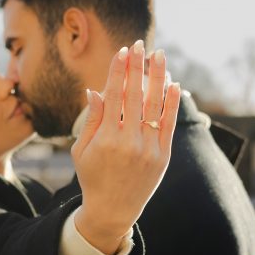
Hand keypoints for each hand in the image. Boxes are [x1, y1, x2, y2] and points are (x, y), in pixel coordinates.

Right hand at [71, 40, 180, 254]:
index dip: (118, 71)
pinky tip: (173, 83)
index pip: (114, 95)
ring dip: (158, 77)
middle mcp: (129, 141)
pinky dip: (172, 102)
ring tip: (160, 56)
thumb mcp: (81, 150)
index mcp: (105, 138)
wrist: (113, 210)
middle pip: (135, 94)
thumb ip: (91, 119)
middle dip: (138, 66)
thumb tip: (95, 89)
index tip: (123, 51)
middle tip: (140, 44)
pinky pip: (169, 123)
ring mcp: (149, 148)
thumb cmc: (92, 176)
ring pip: (156, 105)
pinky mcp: (163, 155)